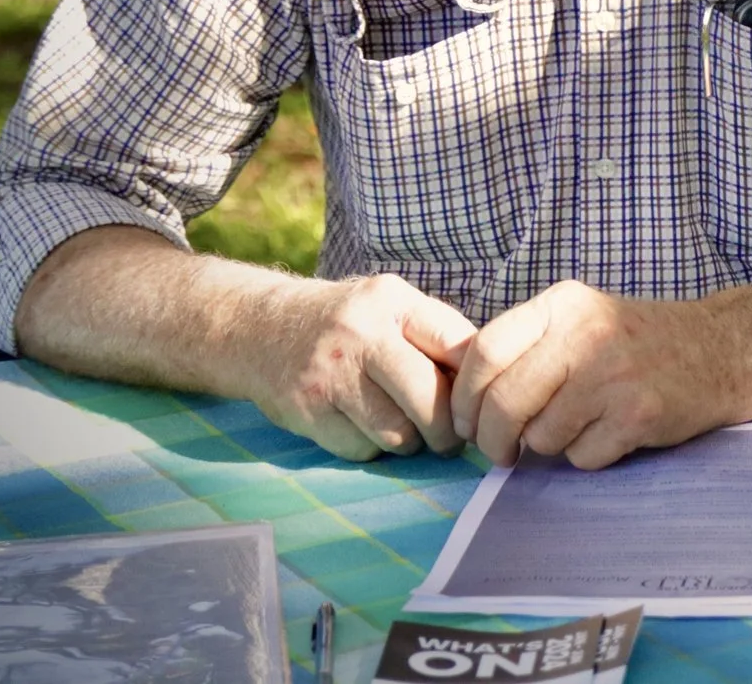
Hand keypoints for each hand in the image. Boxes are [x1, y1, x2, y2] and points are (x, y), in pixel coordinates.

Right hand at [246, 273, 475, 462]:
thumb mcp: (391, 307)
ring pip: (398, 433)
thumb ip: (437, 336)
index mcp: (394, 302)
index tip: (479, 404)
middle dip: (447, 430)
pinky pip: (361, 449)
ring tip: (400, 425)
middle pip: (430, 400)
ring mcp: (331, 373)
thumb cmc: (347, 324)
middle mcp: (362, 333)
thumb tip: (491, 384)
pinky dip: (369, 446)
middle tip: (449, 438)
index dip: (476, 384)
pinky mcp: (307, 410)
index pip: (457, 345)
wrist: (260, 329)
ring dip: (407, 440)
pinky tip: (360, 424)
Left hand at [449, 282, 751, 468]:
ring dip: (551, 446)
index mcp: (563, 304)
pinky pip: (583, 457)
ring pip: (542, 436)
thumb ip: (527, 347)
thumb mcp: (581, 321)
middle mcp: (585, 334)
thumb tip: (464, 399)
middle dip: (494, 439)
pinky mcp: (640, 413)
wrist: (723, 349)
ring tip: (582, 425)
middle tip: (502, 452)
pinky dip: (590, 456)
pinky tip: (613, 433)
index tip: (468, 423)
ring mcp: (614, 374)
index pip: (484, 352)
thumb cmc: (639, 343)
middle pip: (505, 403)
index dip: (465, 399)